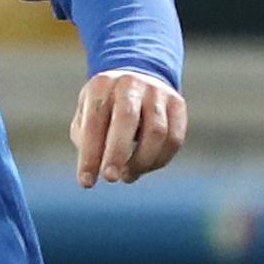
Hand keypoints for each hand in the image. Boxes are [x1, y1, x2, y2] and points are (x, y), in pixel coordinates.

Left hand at [72, 68, 187, 186]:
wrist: (137, 81)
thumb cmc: (105, 110)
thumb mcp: (86, 117)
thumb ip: (86, 140)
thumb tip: (97, 165)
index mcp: (101, 86)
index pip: (94, 122)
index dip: (90, 155)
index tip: (86, 183)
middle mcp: (130, 84)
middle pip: (127, 118)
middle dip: (117, 153)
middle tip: (110, 178)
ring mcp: (157, 92)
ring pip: (156, 132)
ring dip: (141, 162)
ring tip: (127, 176)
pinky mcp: (177, 104)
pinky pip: (174, 139)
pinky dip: (160, 160)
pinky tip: (145, 167)